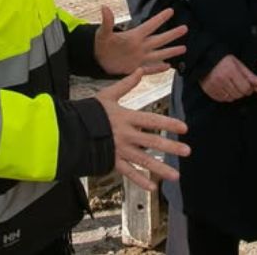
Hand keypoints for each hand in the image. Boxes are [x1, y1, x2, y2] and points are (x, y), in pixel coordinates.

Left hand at [95, 6, 186, 75]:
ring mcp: (139, 57)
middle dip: (172, 34)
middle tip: (185, 28)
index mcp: (134, 36)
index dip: (159, 18)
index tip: (170, 10)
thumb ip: (107, 22)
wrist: (96, 59)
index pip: (150, 25)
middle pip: (159, 39)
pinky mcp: (135, 68)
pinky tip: (168, 67)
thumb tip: (104, 7)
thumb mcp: (103, 33)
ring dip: (170, 51)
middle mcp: (140, 46)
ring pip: (158, 54)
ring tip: (184, 48)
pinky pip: (150, 68)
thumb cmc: (100, 44)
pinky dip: (158, 68)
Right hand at [95, 69, 190, 191]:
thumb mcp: (107, 95)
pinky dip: (140, 181)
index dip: (168, 124)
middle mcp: (125, 135)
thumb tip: (139, 70)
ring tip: (175, 176)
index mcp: (126, 117)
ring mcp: (119, 150)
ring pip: (143, 160)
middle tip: (187, 151)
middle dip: (170, 147)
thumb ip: (126, 84)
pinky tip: (152, 187)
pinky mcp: (111, 161)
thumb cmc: (89, 111)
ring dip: (160, 168)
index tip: (184, 128)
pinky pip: (128, 173)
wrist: (69, 129)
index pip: (151, 120)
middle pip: (152, 141)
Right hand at [199, 54, 253, 102]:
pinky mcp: (209, 90)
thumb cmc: (224, 60)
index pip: (245, 88)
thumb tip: (256, 84)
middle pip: (238, 94)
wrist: (206, 60)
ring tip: (231, 86)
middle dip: (241, 92)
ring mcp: (214, 85)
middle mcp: (222, 78)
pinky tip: (224, 88)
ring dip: (233, 94)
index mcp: (231, 70)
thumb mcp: (237, 63)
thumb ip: (248, 74)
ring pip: (230, 98)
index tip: (247, 86)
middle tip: (238, 86)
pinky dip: (225, 96)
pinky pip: (221, 99)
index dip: (249, 89)